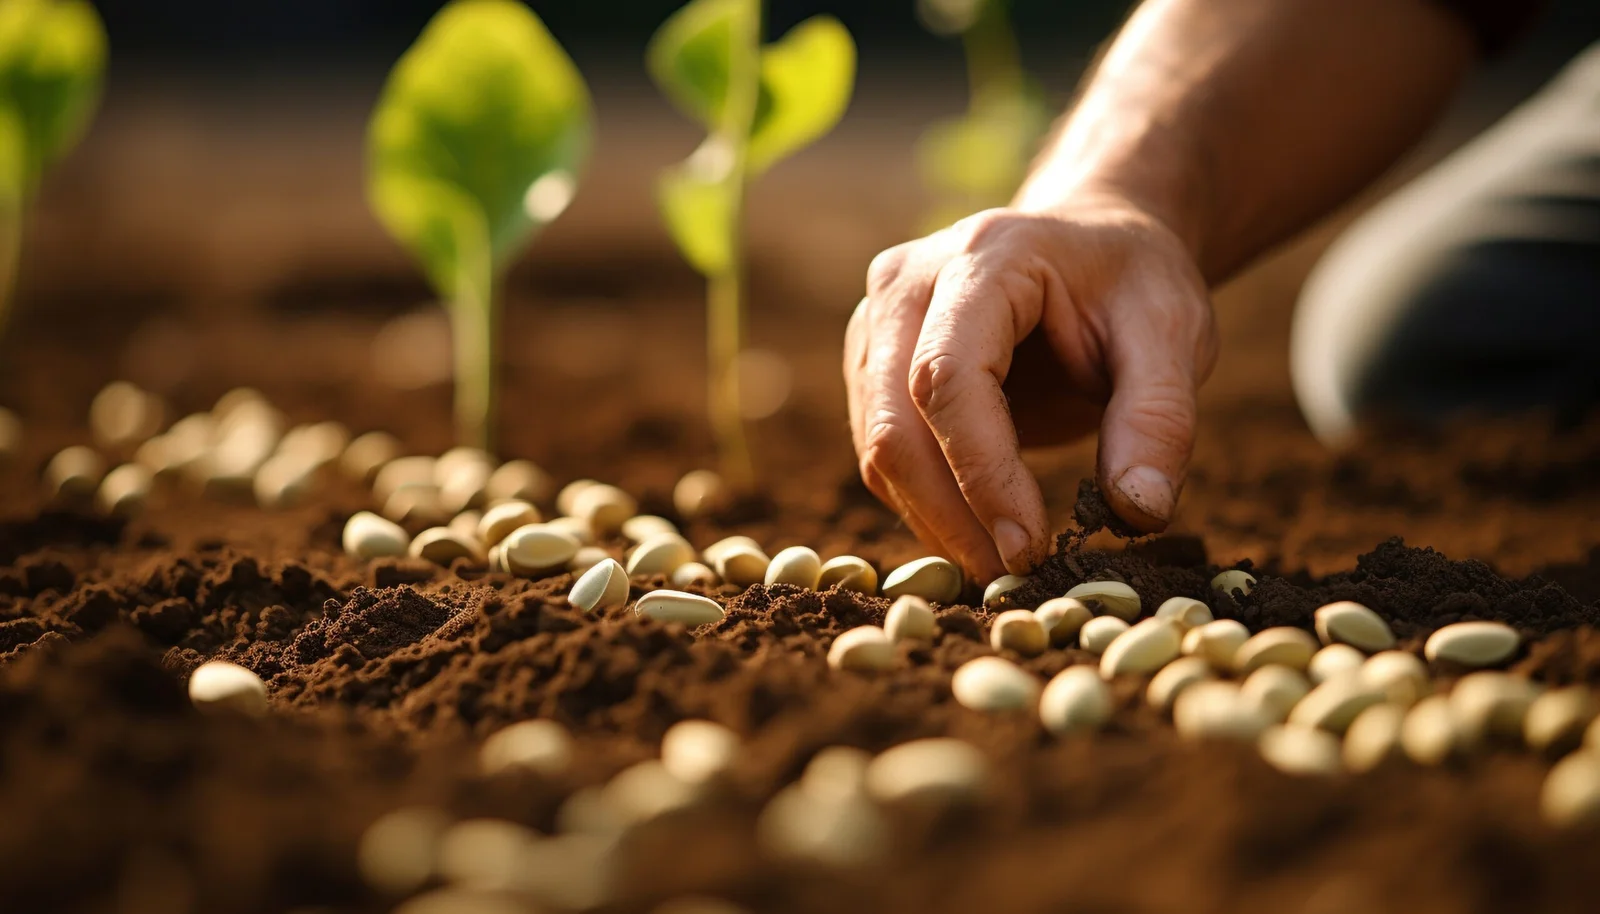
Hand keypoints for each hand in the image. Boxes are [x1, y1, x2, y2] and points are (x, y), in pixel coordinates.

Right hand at [844, 196, 1217, 580]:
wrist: (1092, 248)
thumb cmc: (1132, 284)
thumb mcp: (1175, 333)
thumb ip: (1160, 418)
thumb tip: (1136, 513)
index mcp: (983, 257)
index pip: (948, 377)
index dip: (981, 472)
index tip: (1029, 548)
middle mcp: (905, 282)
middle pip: (893, 420)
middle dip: (949, 514)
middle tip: (1013, 578)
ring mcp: (876, 324)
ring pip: (877, 447)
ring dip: (934, 520)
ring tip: (1005, 563)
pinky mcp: (870, 366)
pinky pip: (881, 454)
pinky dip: (926, 506)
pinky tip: (980, 531)